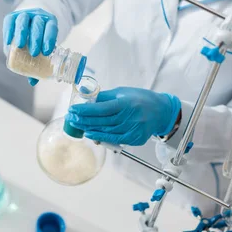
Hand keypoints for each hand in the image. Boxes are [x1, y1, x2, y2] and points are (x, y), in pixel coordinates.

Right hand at [3, 9, 57, 85]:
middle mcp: (38, 16)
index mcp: (49, 22)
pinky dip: (8, 31)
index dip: (49, 38)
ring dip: (22, 33)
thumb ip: (37, 62)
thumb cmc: (36, 39)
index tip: (46, 52)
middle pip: (38, 23)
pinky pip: (10, 21)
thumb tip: (33, 81)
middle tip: (34, 52)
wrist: (28, 23)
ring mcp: (25, 14)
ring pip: (24, 19)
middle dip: (36, 38)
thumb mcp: (40, 48)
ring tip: (19, 46)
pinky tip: (8, 41)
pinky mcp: (12, 16)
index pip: (51, 27)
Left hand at [65, 87, 181, 145]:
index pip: (101, 108)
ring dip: (88, 128)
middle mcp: (130, 118)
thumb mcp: (123, 92)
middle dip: (83, 120)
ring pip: (105, 131)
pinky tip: (89, 134)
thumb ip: (105, 97)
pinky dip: (100, 137)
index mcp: (126, 103)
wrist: (162, 112)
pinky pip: (113, 139)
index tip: (73, 109)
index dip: (85, 110)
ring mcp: (132, 130)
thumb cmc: (141, 99)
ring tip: (76, 125)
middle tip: (70, 118)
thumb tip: (87, 99)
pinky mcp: (134, 139)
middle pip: (101, 121)